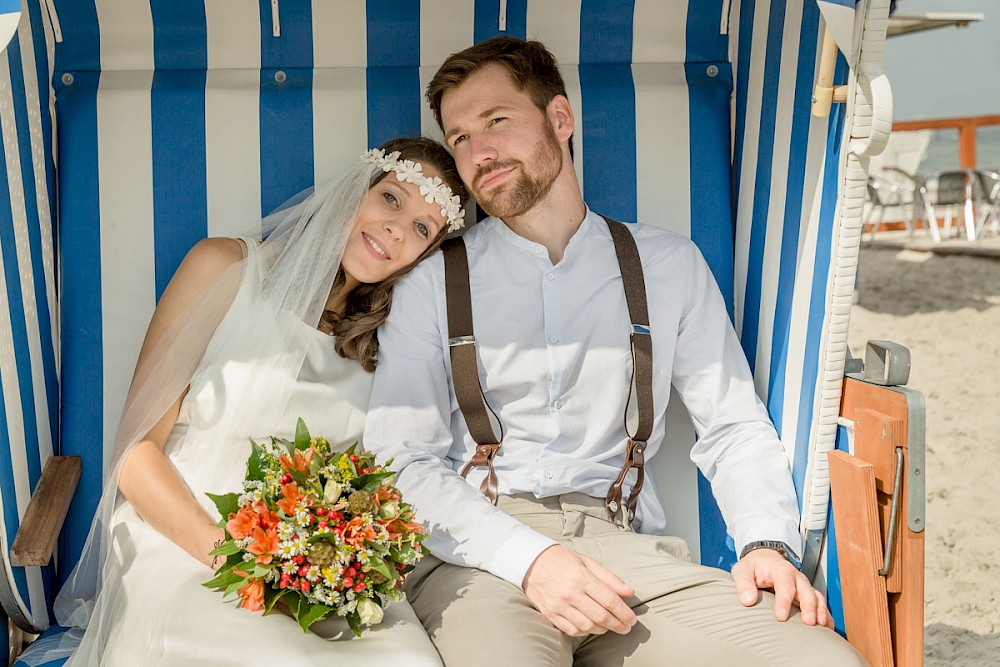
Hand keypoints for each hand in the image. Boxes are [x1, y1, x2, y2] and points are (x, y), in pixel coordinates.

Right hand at [522, 545, 637, 636]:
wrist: (530, 561)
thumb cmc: (561, 559)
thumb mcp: (586, 561)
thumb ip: (609, 578)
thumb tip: (629, 592)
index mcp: (581, 577)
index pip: (609, 600)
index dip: (624, 613)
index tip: (632, 619)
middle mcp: (570, 593)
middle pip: (601, 616)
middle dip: (618, 625)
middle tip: (626, 627)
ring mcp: (559, 605)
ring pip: (588, 626)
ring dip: (603, 629)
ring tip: (610, 626)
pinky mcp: (550, 613)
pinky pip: (572, 630)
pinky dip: (585, 631)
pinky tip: (592, 627)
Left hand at [731, 548, 832, 627]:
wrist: (765, 560)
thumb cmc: (753, 567)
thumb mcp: (742, 570)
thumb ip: (743, 584)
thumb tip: (748, 600)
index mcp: (780, 570)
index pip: (784, 585)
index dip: (784, 601)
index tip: (780, 617)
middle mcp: (796, 577)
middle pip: (806, 591)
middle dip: (809, 607)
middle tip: (808, 622)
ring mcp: (803, 585)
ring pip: (817, 597)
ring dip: (820, 611)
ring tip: (821, 626)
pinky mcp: (808, 594)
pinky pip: (820, 603)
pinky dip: (825, 614)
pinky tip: (827, 626)